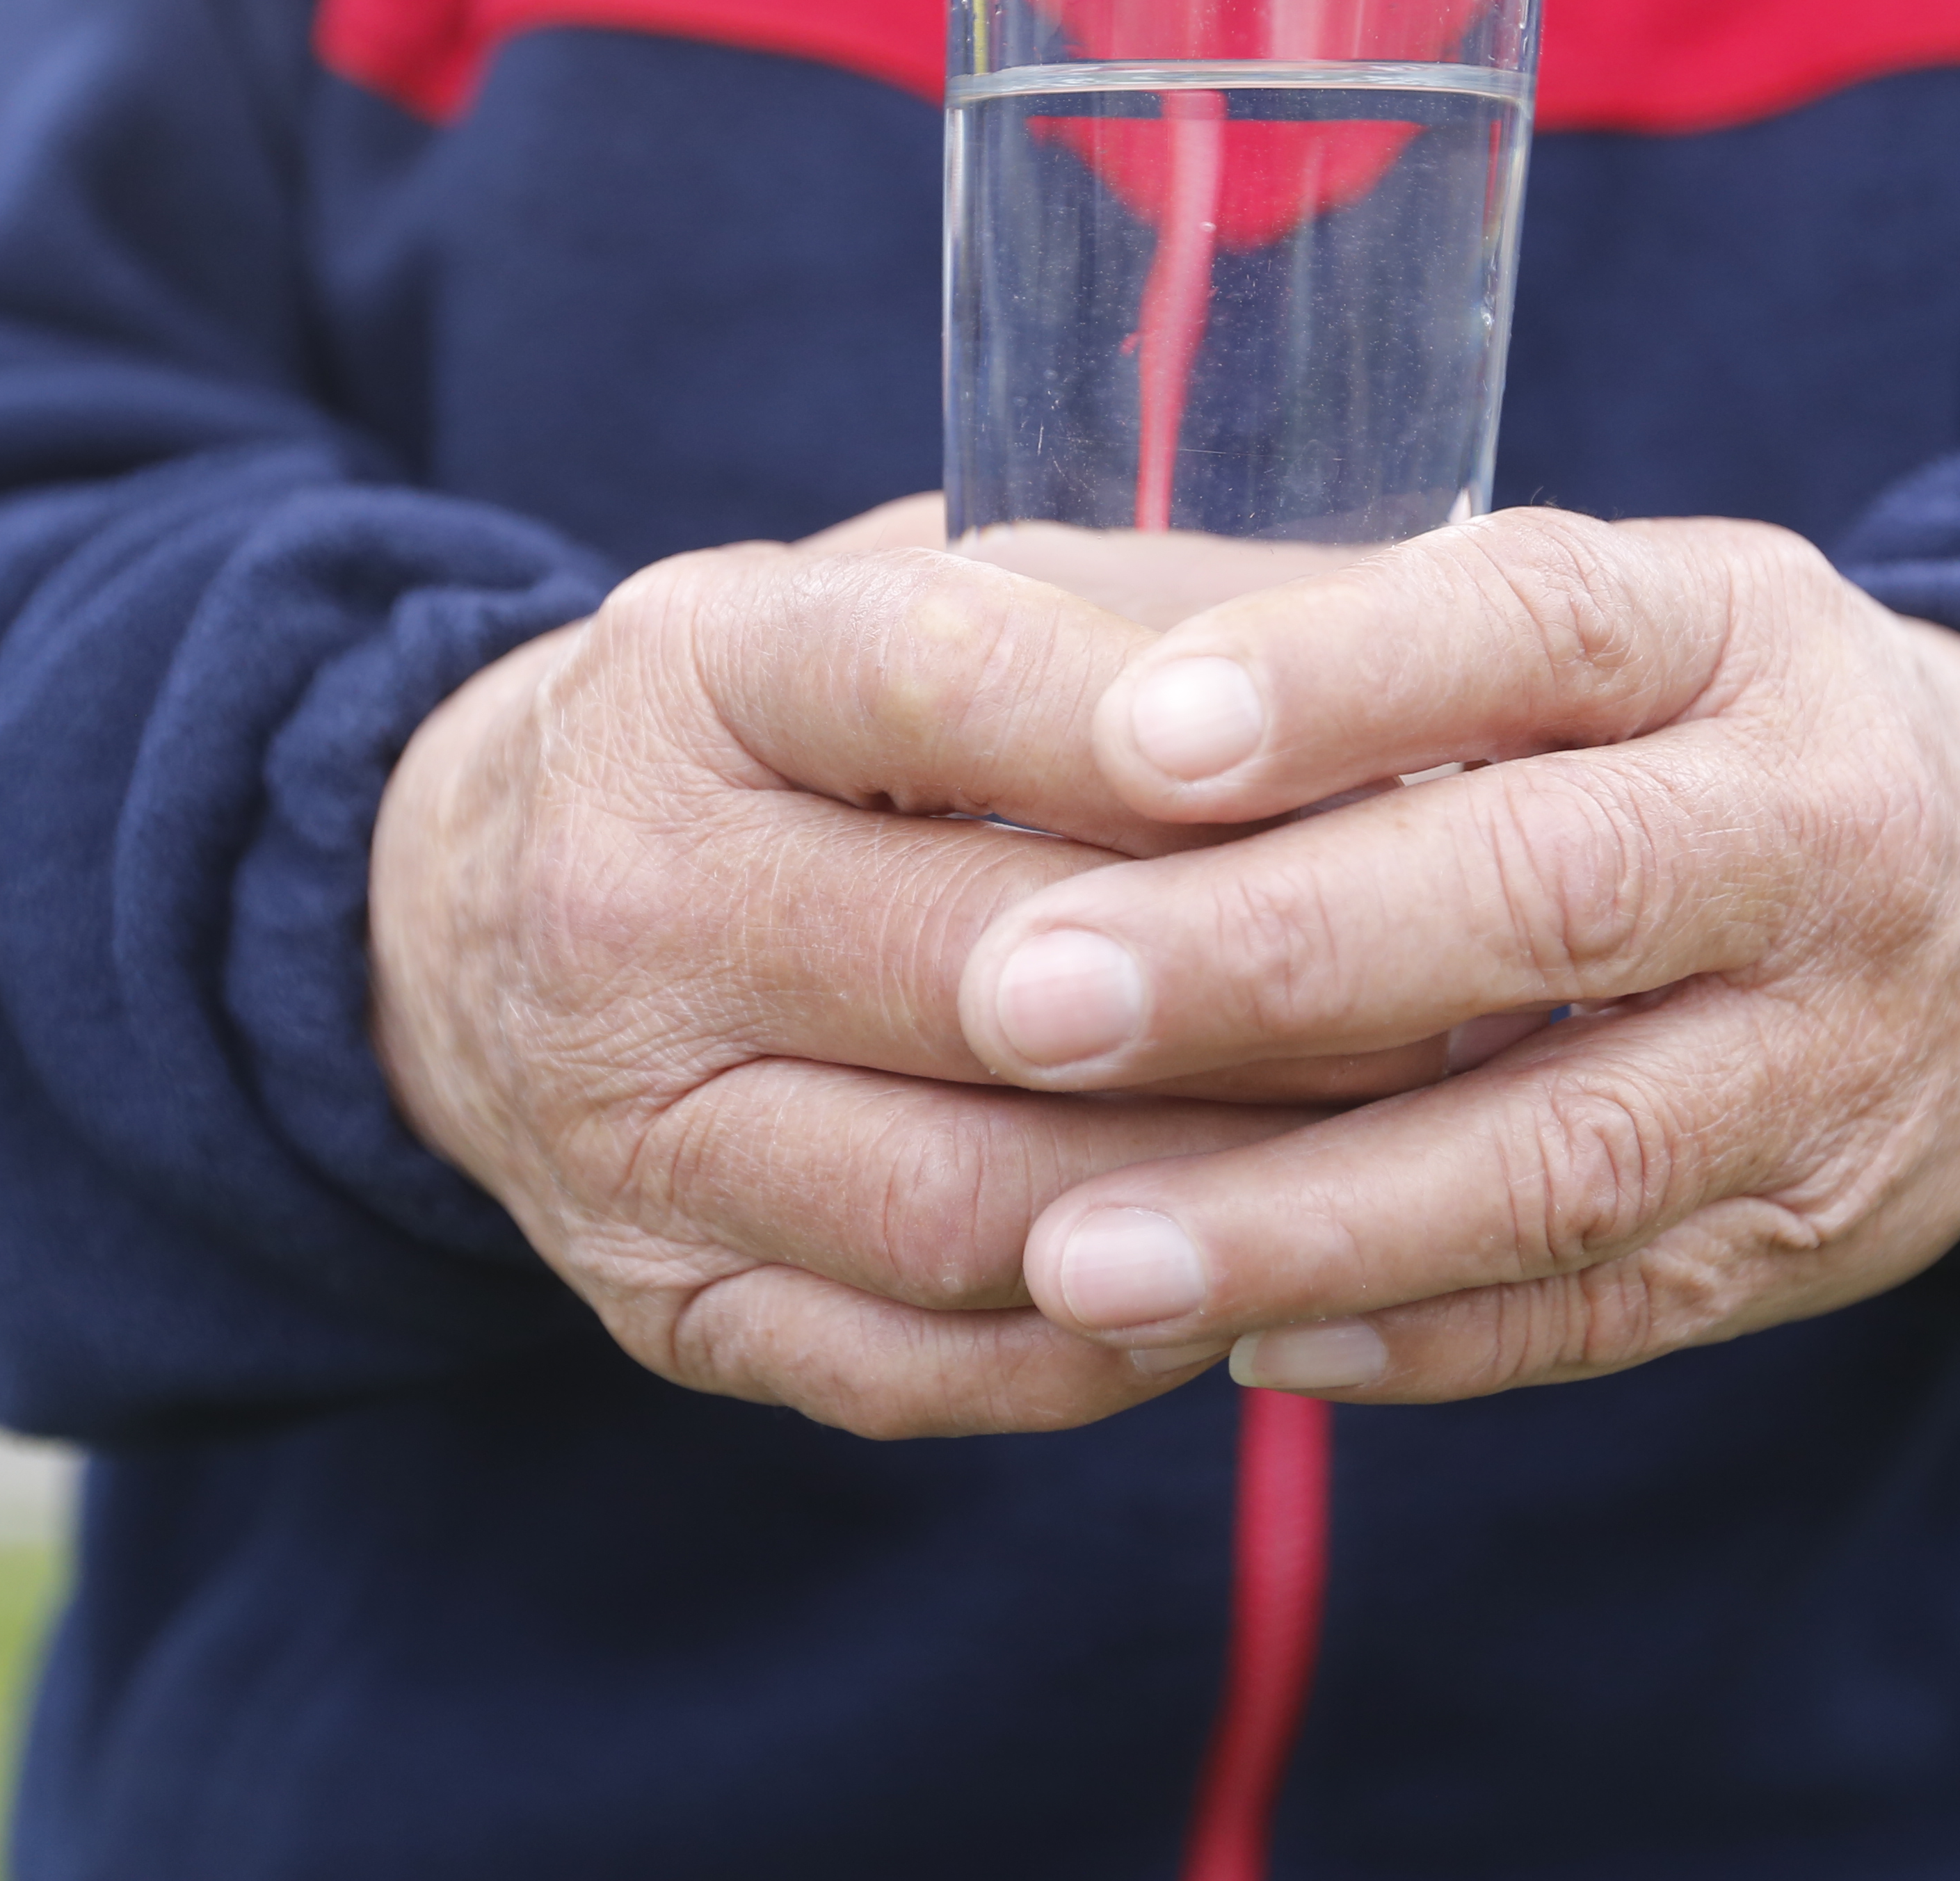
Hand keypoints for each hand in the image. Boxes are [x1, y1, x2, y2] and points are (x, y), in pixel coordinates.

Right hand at [366, 528, 1346, 1437]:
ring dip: (1229, 1192)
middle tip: (1487, 981)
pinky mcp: (665, 1307)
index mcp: (690, 674)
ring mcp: (630, 1130)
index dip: (1170, 730)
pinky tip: (1265, 1274)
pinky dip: (1126, 1338)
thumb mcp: (906, 594)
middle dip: (1273, 992)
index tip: (1397, 750)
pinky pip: (937, 1365)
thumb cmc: (787, 734)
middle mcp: (626, 900)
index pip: (940, 681)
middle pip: (988, 973)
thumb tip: (1430, 664)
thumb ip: (1136, 611)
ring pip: (981, 1204)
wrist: (472, 917)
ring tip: (1416, 1149)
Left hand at [968, 511, 1959, 1400]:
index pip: (1535, 623)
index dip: (1339, 679)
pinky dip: (1418, 1340)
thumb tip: (1016, 634)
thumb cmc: (1699, 726)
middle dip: (1273, 958)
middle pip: (1550, 892)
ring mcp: (1829, 1055)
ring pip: (1566, 1153)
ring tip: (1080, 1257)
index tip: (1126, 736)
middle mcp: (1812, 832)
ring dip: (1311, 1219)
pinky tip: (1234, 1347)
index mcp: (1730, 628)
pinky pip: (1604, 1311)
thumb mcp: (1596, 615)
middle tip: (1024, 1003)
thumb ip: (1344, 627)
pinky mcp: (1809, 1236)